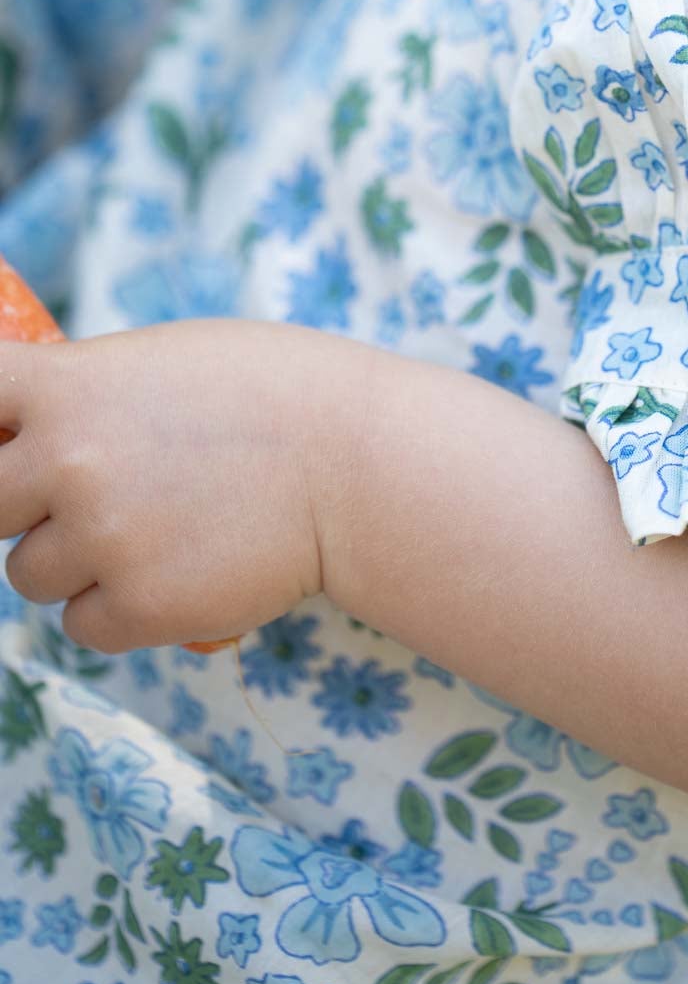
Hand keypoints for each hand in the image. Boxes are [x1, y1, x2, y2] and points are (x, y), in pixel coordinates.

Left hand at [0, 319, 346, 654]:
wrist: (357, 462)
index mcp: (69, 387)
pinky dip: (118, 608)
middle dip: (27, 504)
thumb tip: (28, 431)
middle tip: (93, 492)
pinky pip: (83, 624)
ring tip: (154, 529)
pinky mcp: (138, 607)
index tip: (10, 440)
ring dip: (74, 560)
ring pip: (29, 572)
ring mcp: (100, 540)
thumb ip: (87, 393)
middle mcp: (68, 463)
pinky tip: (176, 569)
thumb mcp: (166, 359)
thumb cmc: (275, 392)